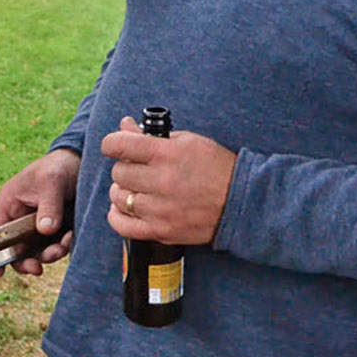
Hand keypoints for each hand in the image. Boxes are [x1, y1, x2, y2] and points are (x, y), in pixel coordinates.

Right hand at [0, 149, 80, 276]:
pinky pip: (55, 246)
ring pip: (37, 252)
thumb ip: (48, 207)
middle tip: (38, 268)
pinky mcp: (56, 230)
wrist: (81, 163)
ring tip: (61, 247)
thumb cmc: (58, 166)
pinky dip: (62, 247)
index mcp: (9, 204)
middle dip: (26, 261)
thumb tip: (45, 231)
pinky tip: (70, 237)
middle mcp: (21, 218)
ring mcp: (38, 226)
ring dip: (48, 255)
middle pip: (15, 249)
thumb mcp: (51, 182)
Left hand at [102, 116, 235, 245]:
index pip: (118, 145)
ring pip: (118, 197)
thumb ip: (151, 135)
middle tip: (139, 169)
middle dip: (126, 168)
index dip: (113, 143)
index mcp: (167, 154)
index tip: (117, 146)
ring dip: (123, 191)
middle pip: (118, 172)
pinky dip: (118, 216)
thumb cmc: (216, 167)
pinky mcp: (162, 231)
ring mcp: (160, 209)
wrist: (243, 201)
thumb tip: (125, 125)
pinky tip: (127, 208)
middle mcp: (161, 181)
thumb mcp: (187, 141)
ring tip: (138, 189)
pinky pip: (122, 225)